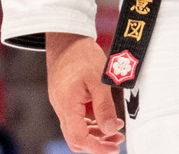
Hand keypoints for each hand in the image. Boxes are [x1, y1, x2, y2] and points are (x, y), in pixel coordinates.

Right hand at [46, 33, 124, 153]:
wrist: (66, 37)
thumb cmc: (81, 54)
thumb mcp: (98, 79)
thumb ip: (104, 106)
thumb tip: (110, 130)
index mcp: (67, 105)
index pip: (79, 138)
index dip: (97, 148)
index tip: (114, 149)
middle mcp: (61, 107)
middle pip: (76, 138)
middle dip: (97, 143)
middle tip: (118, 140)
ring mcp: (62, 102)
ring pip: (77, 128)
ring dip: (96, 132)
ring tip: (115, 128)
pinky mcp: (65, 96)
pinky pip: (76, 116)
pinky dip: (90, 120)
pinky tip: (104, 116)